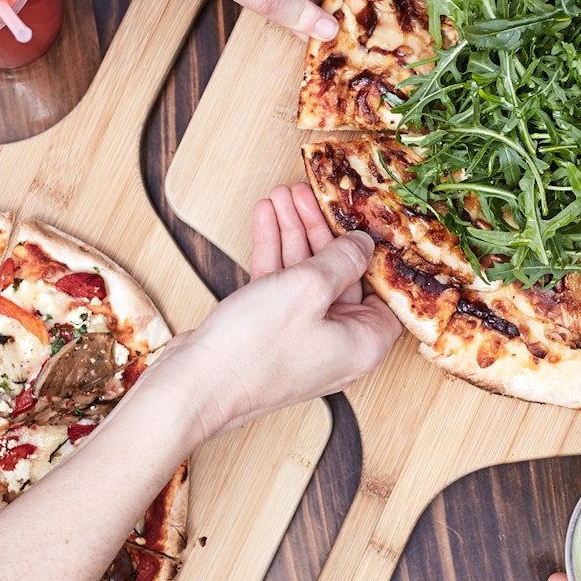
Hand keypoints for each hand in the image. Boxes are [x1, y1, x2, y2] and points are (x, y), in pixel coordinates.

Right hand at [159, 183, 399, 439]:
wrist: (197, 384)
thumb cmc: (256, 349)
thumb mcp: (309, 288)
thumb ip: (342, 259)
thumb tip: (362, 244)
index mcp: (362, 343)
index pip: (383, 293)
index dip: (372, 255)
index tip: (360, 221)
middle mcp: (337, 345)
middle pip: (340, 277)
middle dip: (319, 231)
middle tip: (305, 195)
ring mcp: (302, 340)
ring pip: (305, 277)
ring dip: (291, 234)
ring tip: (280, 196)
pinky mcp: (270, 335)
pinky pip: (279, 287)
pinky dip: (272, 253)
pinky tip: (264, 219)